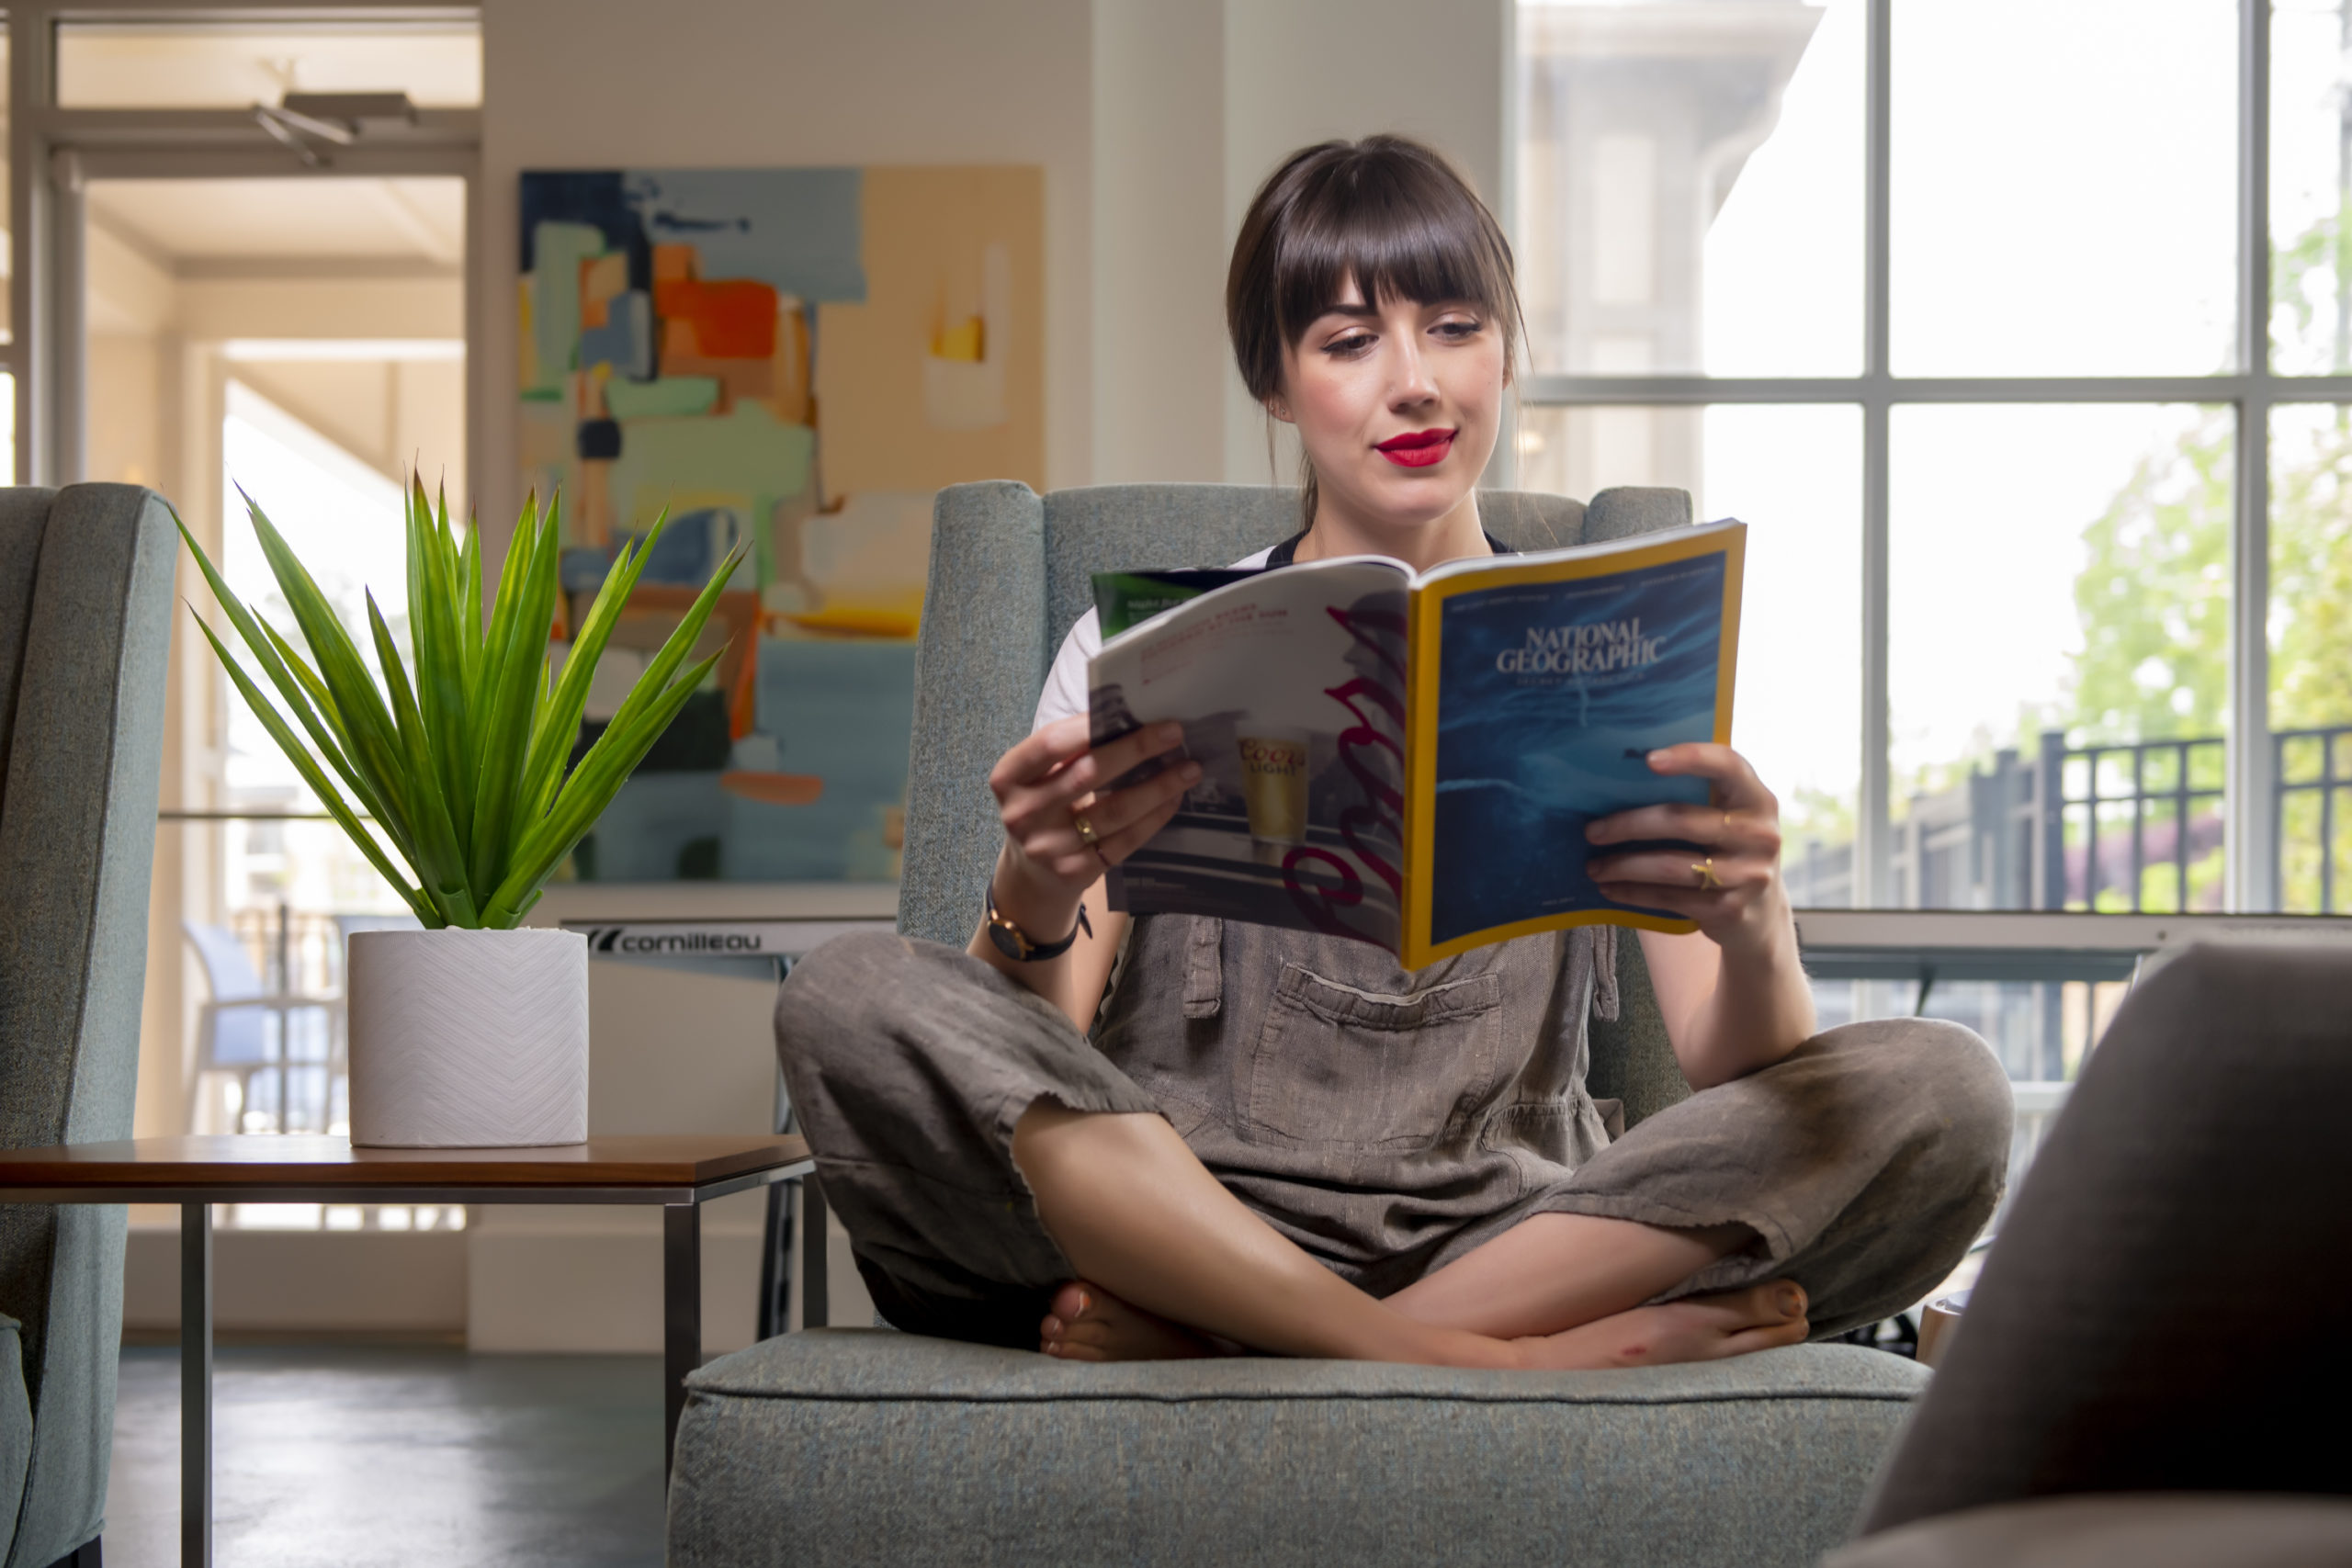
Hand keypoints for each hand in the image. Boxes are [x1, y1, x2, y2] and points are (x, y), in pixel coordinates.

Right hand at [989, 715, 1201, 920]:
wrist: (1032, 872)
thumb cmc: (1044, 806)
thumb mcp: (1040, 777)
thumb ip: (1070, 751)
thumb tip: (1131, 719)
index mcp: (1008, 777)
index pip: (1051, 743)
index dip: (1093, 725)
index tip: (1138, 713)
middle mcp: (1022, 812)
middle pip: (1088, 774)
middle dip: (1137, 750)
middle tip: (1175, 734)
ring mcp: (1047, 846)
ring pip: (1113, 811)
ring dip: (1157, 787)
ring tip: (1189, 769)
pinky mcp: (1073, 871)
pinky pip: (1123, 841)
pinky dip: (1153, 818)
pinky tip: (1173, 800)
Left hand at [1585, 743, 1788, 955]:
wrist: (1762, 914)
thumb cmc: (1730, 850)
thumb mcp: (1732, 819)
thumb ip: (1701, 797)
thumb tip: (1623, 780)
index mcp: (1758, 799)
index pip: (1728, 766)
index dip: (1691, 758)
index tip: (1648, 760)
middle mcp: (1760, 835)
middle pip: (1682, 820)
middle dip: (1629, 825)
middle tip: (1592, 830)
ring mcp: (1748, 875)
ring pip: (1670, 865)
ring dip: (1623, 865)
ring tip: (1593, 866)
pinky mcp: (1729, 909)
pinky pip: (1670, 898)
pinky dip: (1633, 893)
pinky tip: (1610, 889)